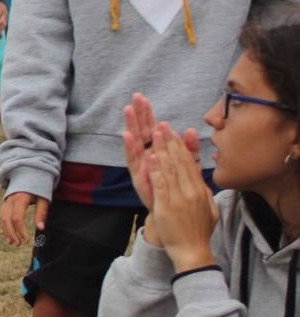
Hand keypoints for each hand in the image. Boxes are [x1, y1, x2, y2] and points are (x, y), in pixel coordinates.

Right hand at [0, 191, 49, 246]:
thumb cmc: (38, 187)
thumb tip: (41, 228)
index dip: (21, 230)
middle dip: (11, 233)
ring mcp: (6, 201)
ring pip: (2, 218)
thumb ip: (41, 213)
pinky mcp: (5, 203)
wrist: (28, 175)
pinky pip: (1, 216)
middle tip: (17, 244)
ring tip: (12, 242)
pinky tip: (5, 235)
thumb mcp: (43, 198)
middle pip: (6, 220)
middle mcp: (10, 200)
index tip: (27, 240)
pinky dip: (2, 226)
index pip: (17, 218)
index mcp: (20, 198)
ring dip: (6, 232)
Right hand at [122, 94, 200, 211]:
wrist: (173, 219)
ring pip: (135, 142)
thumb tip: (190, 130)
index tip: (143, 97)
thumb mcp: (187, 168)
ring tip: (128, 110)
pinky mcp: (138, 177)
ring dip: (131, 126)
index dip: (147, 114)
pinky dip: (129, 148)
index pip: (151, 129)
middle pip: (141, 131)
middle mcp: (147, 157)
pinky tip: (126, 136)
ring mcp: (141, 167)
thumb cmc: (178, 193)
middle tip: (135, 97)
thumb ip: (189, 150)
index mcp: (158, 153)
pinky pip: (132, 161)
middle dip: (138, 114)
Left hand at [145, 125, 217, 271]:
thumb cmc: (199, 231)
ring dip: (161, 149)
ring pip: (169, 168)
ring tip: (155, 133)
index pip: (189, 163)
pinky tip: (150, 156)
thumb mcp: (209, 209)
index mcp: (200, 190)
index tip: (173, 132)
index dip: (180, 146)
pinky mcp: (166, 206)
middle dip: (169, 141)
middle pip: (179, 161)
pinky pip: (161, 184)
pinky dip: (155, 169)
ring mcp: (178, 198)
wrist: (193, 252)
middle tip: (162, 124)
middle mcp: (190, 191)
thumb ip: (205, 192)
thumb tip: (202, 180)